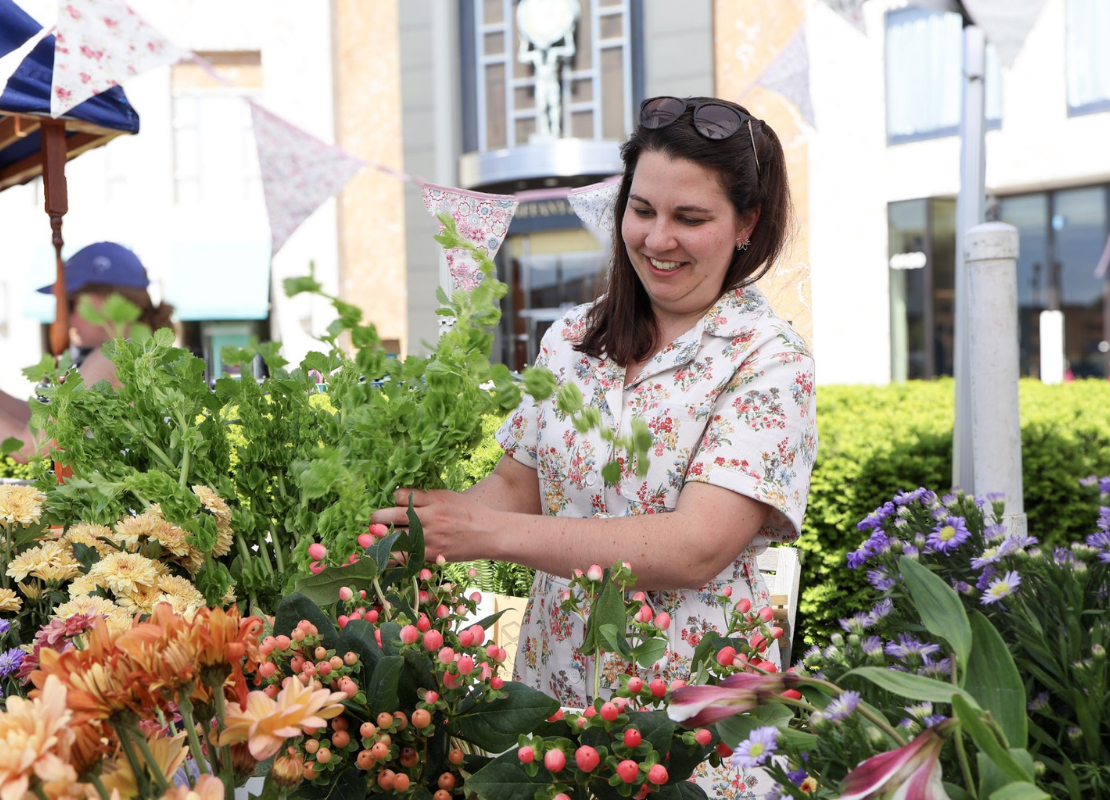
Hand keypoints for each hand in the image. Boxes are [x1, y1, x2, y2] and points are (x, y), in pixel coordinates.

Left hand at [370, 488, 498, 563]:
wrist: (489, 534)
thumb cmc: (469, 513)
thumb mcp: (448, 497)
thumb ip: (425, 497)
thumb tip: (401, 497)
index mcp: (433, 500)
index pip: (401, 496)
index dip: (394, 499)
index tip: (393, 503)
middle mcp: (428, 518)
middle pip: (391, 516)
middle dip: (376, 519)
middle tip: (372, 521)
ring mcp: (429, 538)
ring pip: (394, 538)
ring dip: (379, 539)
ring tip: (370, 540)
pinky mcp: (431, 554)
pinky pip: (404, 557)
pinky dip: (391, 556)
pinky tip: (383, 556)